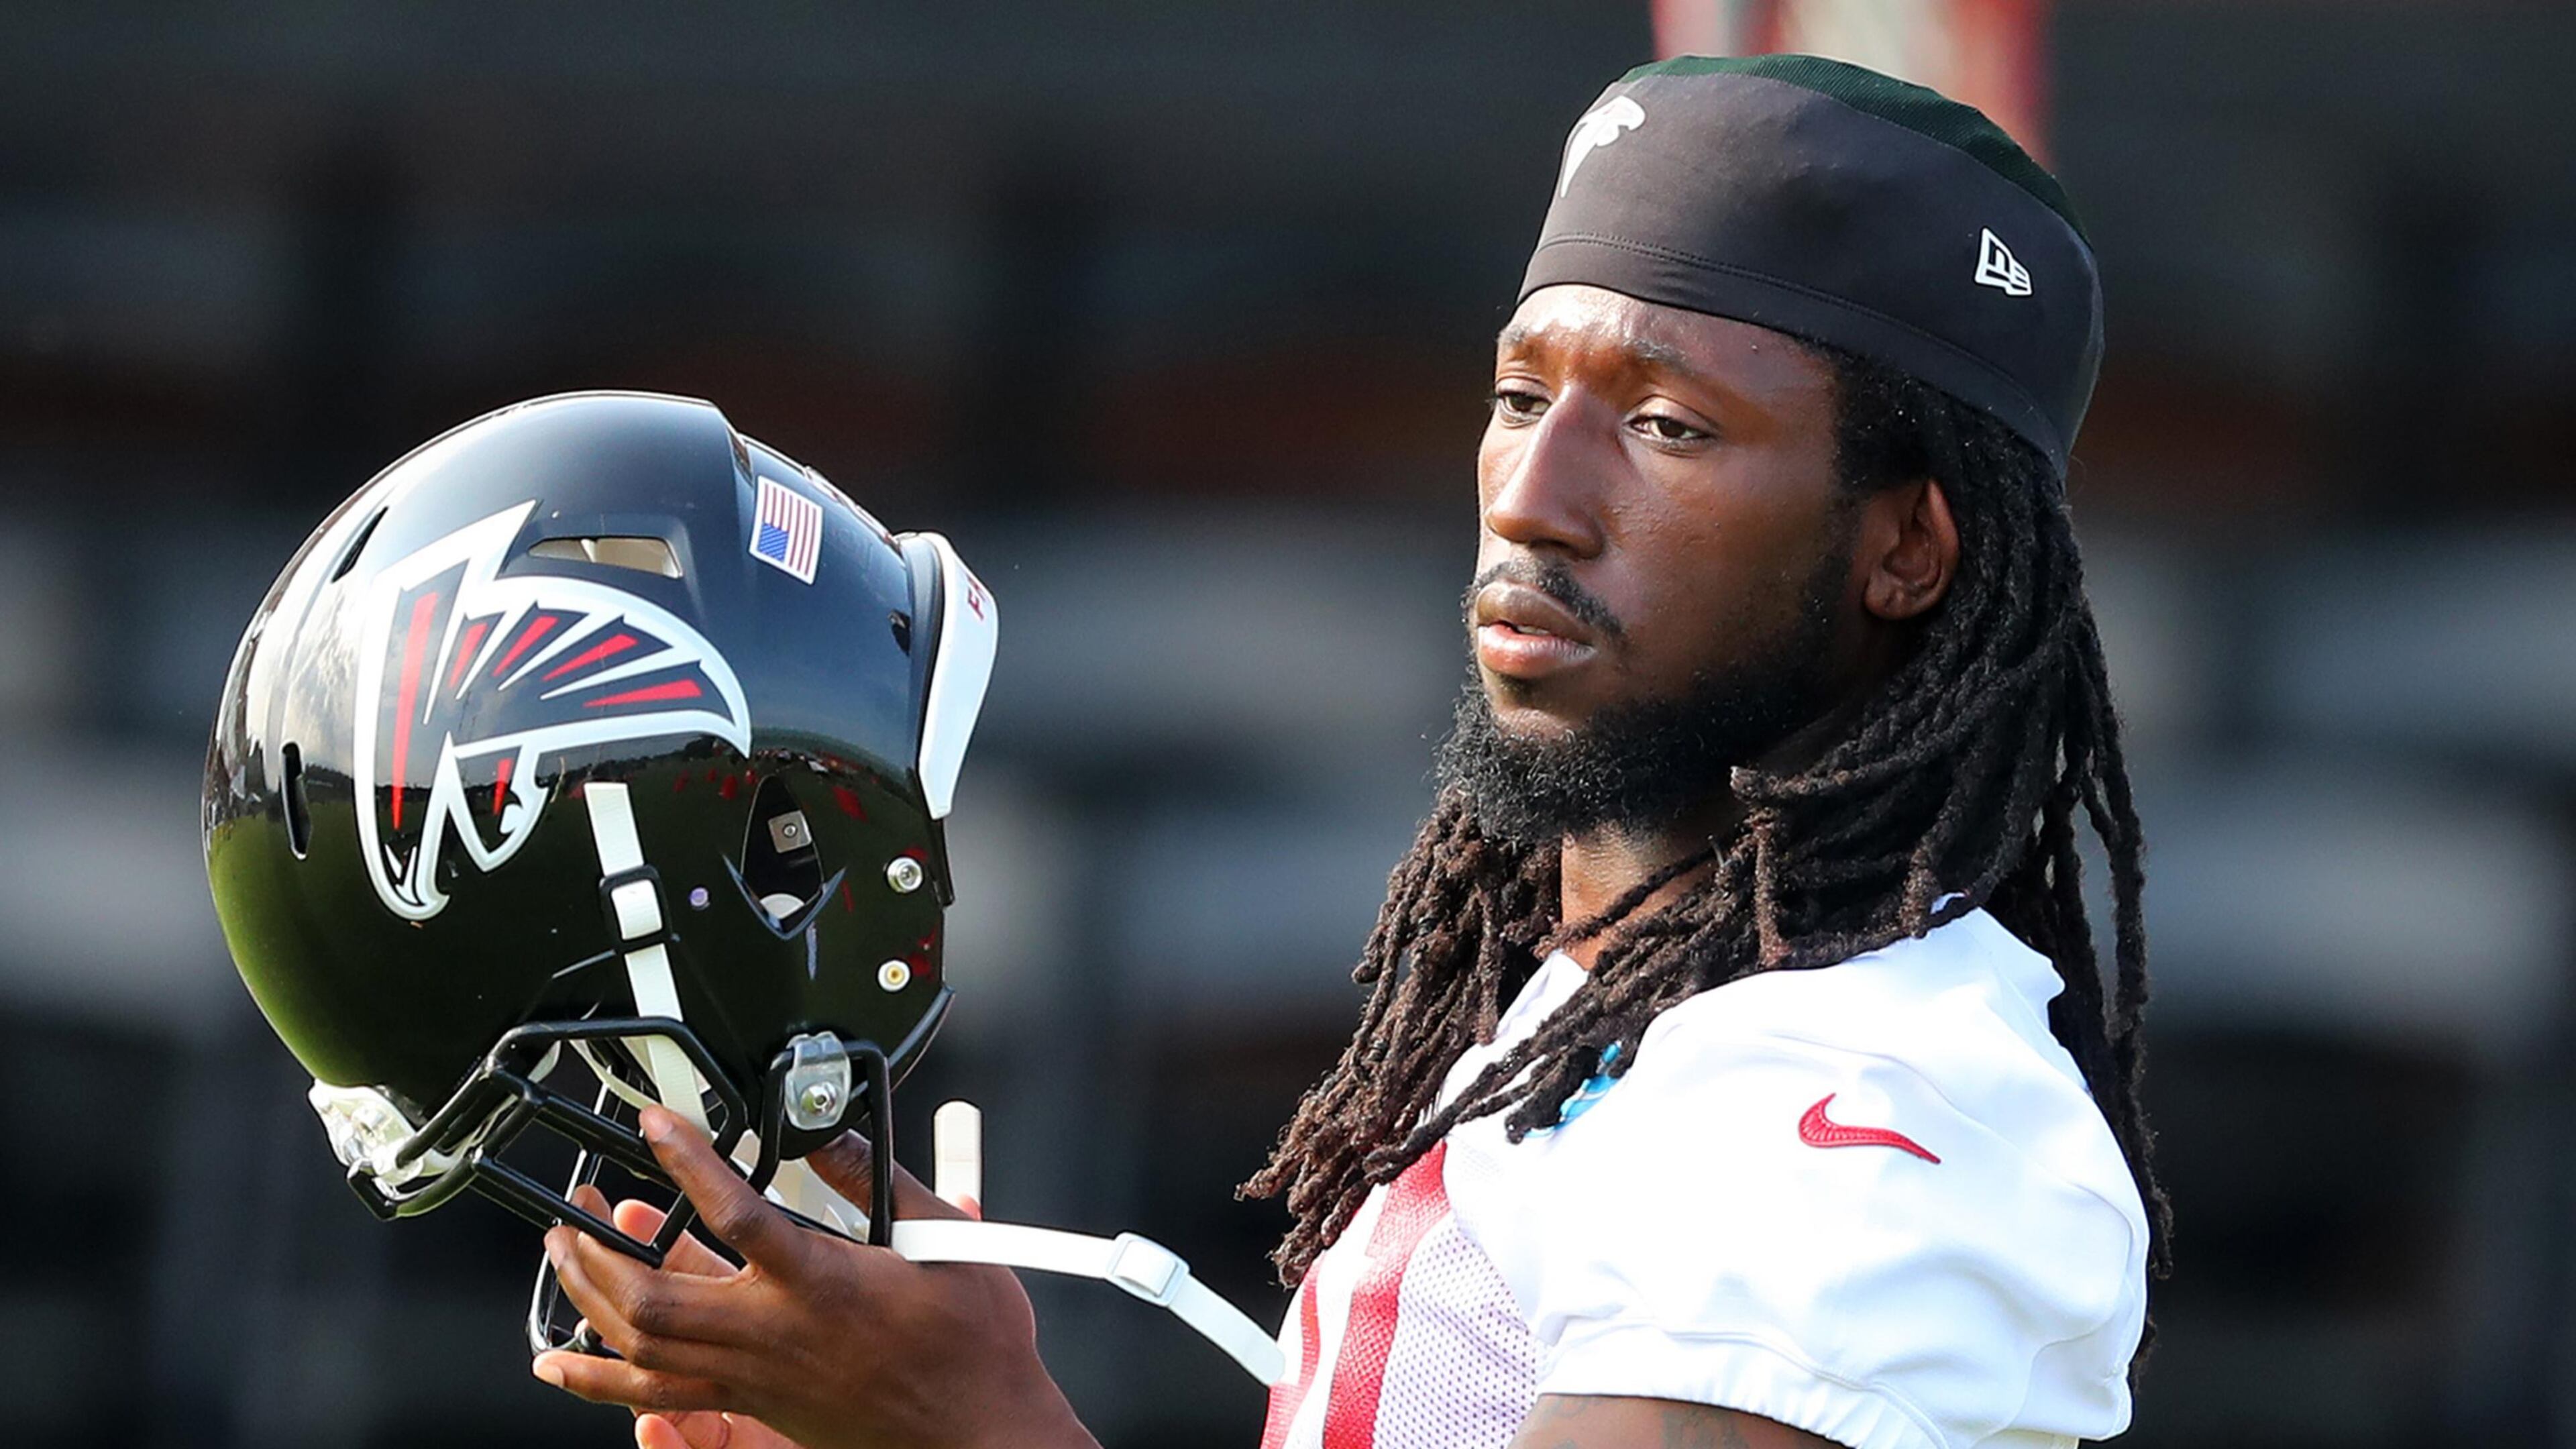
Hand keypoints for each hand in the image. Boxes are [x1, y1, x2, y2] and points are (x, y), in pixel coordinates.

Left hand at [534, 1105, 1096, 1448]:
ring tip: (565, 1257)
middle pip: (653, 1299)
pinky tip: (564, 1365)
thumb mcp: (942, 1237)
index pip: (734, 1213)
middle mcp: (774, 1333)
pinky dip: (599, 1381)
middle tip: (575, 1210)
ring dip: (589, 1300)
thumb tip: (832, 1133)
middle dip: (598, 1251)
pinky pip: (658, 1397)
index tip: (656, 1124)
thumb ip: (877, 1178)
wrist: (978, 1430)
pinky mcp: (755, 1404)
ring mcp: (756, 1376)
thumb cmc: (969, 1345)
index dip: (688, 1161)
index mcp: (820, 1283)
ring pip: (643, 1348)